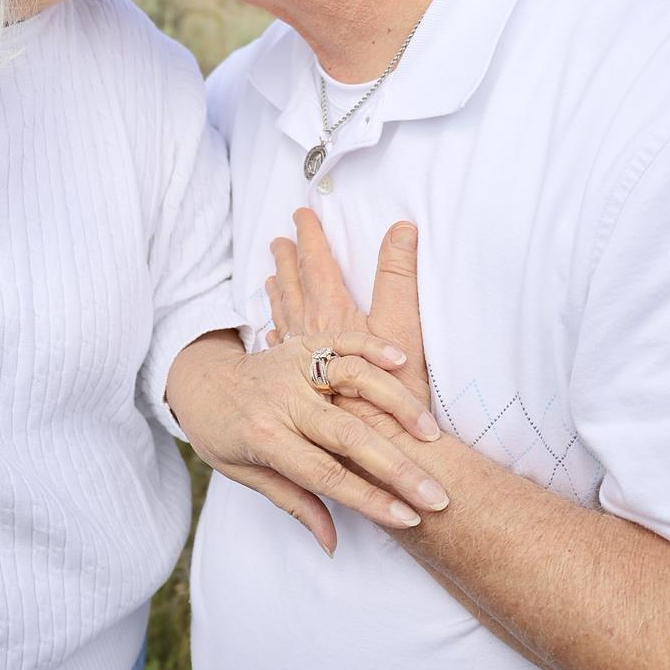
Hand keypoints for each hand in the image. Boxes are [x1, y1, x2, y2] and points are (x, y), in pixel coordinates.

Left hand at [166, 328, 448, 557]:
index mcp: (265, 438)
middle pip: (348, 434)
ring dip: (396, 405)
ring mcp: (292, 365)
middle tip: (438, 494)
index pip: (324, 474)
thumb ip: (294, 501)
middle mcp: (281, 399)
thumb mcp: (246, 474)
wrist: (197, 380)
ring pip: (353, 378)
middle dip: (397, 467)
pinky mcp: (301, 342)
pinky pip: (341, 339)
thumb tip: (332, 544)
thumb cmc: (223, 434)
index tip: (409, 518)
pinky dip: (372, 346)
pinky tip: (402, 361)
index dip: (369, 499)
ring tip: (431, 434)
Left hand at [267, 211, 434, 445]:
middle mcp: (309, 338)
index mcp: (330, 317)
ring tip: (268, 278)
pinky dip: (277, 337)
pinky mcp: (301, 391)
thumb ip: (398, 275)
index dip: (310, 237)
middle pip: (293, 290)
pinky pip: (282, 356)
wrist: (380, 455)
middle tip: (277, 240)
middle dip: (287, 261)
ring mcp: (301, 366)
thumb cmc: (392, 395)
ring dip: (278, 294)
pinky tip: (272, 337)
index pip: (316, 267)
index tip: (301, 214)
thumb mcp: (401, 327)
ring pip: (284, 319)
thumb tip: (401, 227)